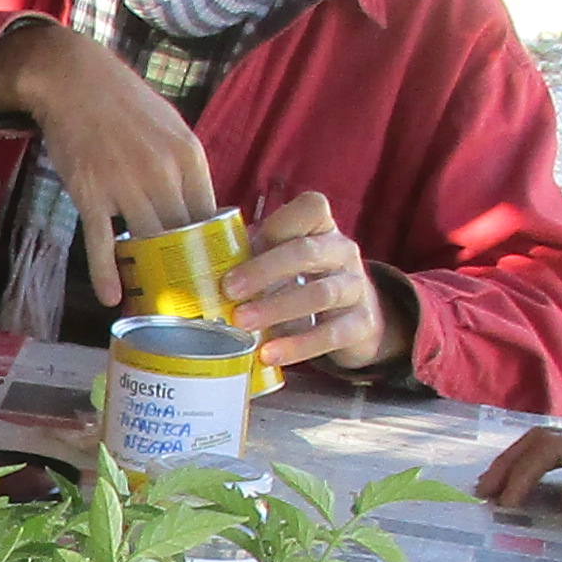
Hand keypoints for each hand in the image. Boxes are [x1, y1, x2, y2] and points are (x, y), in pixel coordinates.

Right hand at [0, 20, 219, 305]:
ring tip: (156, 303)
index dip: (212, 248)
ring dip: (152, 276)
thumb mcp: (171, 127)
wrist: (74, 79)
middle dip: (187, 271)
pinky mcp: (91, 194)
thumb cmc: (125, 103)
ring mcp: (125, 185)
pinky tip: (112, 297)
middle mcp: (162, 173)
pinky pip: (102, 242)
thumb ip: (185, 167)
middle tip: (191, 301)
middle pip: (182, 236)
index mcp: (189, 156)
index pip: (209, 215)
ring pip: (148, 244)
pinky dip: (107, 273)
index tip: (213, 273)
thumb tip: (199, 207)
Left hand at [221, 190, 389, 373]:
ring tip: (242, 323)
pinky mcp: (362, 325)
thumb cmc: (303, 281)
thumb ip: (251, 252)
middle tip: (228, 290)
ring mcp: (356, 287)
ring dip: (277, 308)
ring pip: (321, 294)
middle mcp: (343, 252)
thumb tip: (199, 256)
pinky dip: (297, 346)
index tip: (244, 244)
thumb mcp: (281, 260)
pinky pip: (331, 335)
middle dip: (264, 270)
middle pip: (307, 252)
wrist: (353, 320)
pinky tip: (269, 354)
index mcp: (321, 228)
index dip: (279, 223)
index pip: (311, 208)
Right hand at [478, 419, 561, 520]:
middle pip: (538, 441)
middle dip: (506, 465)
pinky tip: (528, 484)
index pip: (549, 450)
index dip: (522, 474)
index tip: (506, 504)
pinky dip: (533, 467)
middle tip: (482, 495)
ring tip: (493, 489)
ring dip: (515, 463)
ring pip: (545, 445)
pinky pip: (557, 455)